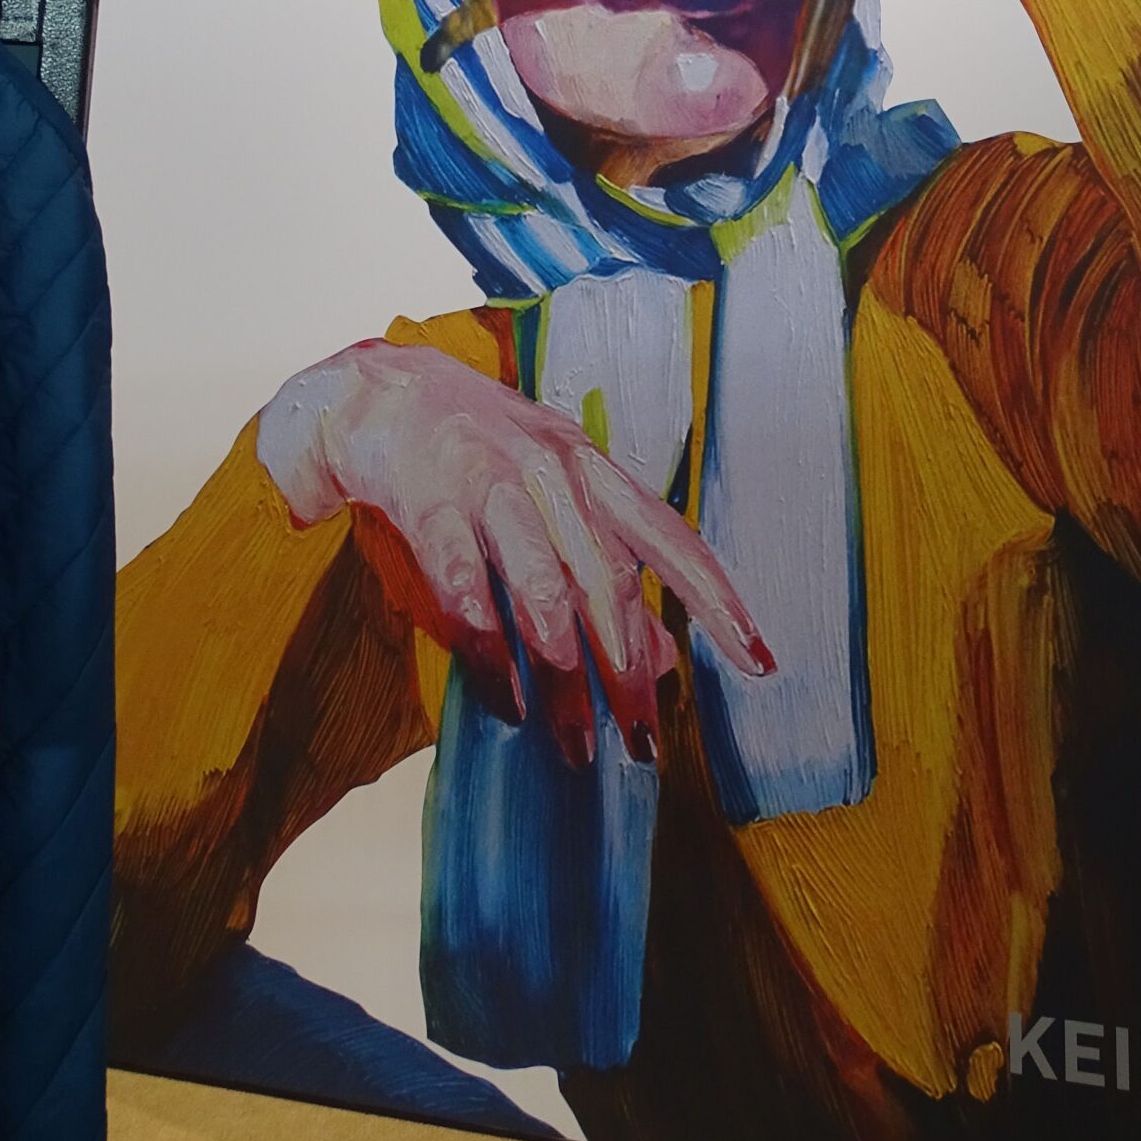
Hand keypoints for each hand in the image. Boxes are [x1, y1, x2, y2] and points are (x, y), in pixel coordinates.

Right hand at [256, 339, 770, 768]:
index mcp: (594, 471)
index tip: (759, 661)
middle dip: (630, 669)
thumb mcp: (556, 499)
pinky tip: (507, 703)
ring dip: (565, 676)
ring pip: (544, 591)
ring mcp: (493, 483)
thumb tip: (666, 658)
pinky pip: (467, 590)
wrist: (381, 394)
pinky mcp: (431, 503)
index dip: (718, 601)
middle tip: (643, 744)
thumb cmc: (481, 456)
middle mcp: (554, 473)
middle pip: (608, 579)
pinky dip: (490, 654)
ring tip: (578, 746)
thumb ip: (607, 571)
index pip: (672, 539)